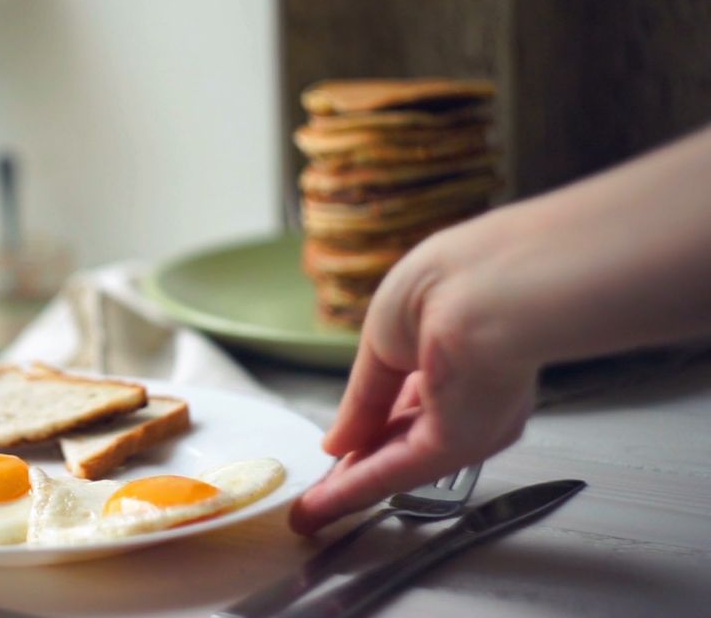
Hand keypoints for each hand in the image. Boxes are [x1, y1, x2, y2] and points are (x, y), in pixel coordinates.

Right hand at [289, 212, 539, 534]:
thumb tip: (338, 441)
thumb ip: (361, 399)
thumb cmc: (441, 285)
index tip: (338, 445)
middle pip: (399, 437)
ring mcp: (465, 420)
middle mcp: (465, 390)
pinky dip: (357, 489)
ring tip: (313, 510)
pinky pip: (398, 471)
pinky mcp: (459, 443)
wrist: (482, 290)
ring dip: (351, 489)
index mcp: (450, 349)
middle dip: (357, 465)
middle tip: (322, 489)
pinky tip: (326, 504)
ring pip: (397, 462)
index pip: (401, 398)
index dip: (365, 423)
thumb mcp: (380, 342)